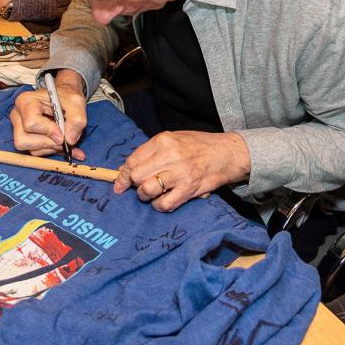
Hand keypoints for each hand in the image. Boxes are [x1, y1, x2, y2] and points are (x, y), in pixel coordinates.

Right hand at [9, 70, 87, 157]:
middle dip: (49, 143)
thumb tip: (70, 140)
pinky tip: (64, 144)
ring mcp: (19, 130)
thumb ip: (76, 119)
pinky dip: (53, 150)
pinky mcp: (27, 141)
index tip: (62, 135)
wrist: (63, 100)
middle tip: (66, 140)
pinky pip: (37, 153)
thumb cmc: (66, 97)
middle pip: (24, 140)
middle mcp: (18, 116)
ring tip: (66, 139)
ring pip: (31, 149)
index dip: (48, 131)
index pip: (31, 122)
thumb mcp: (76, 102)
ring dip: (52, 148)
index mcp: (25, 101)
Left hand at [113, 130, 249, 211]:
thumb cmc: (197, 146)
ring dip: (146, 196)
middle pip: (137, 176)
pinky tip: (163, 200)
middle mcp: (170, 155)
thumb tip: (125, 170)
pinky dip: (159, 205)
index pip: (133, 160)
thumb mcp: (173, 139)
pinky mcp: (189, 189)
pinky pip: (164, 204)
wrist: (226, 153)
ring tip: (152, 193)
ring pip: (147, 190)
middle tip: (140, 187)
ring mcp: (180, 173)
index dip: (123, 175)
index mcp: (163, 140)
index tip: (119, 184)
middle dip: (134, 185)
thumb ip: (150, 152)